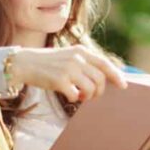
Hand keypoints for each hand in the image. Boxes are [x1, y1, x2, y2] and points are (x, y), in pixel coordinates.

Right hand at [11, 44, 127, 102]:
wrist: (25, 63)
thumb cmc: (48, 63)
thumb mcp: (68, 56)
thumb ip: (84, 63)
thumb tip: (103, 78)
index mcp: (80, 51)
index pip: (105, 64)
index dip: (116, 75)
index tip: (123, 85)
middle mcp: (77, 58)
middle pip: (100, 79)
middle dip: (99, 91)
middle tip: (91, 96)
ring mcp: (69, 69)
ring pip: (90, 89)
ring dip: (87, 97)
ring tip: (80, 96)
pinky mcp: (60, 80)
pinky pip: (75, 95)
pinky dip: (74, 99)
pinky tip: (69, 95)